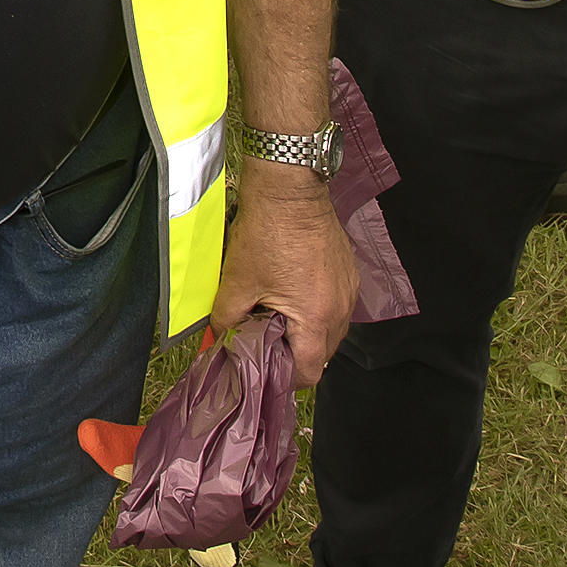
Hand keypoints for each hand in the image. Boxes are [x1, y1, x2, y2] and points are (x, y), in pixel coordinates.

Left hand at [212, 181, 358, 382]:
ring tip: (278, 318)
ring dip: (308, 331)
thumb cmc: (266, 232)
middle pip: (323, 353)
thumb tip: (217, 336)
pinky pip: (336, 305)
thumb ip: (225, 317)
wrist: (289, 188)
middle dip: (296, 355)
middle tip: (269, 344)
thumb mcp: (237, 280)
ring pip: (331, 329)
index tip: (268, 372)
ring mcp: (348, 289)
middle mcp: (340, 308)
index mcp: (316, 318)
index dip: (287, 378)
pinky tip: (293, 294)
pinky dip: (317, 309)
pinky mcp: (348, 272)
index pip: (310, 371)